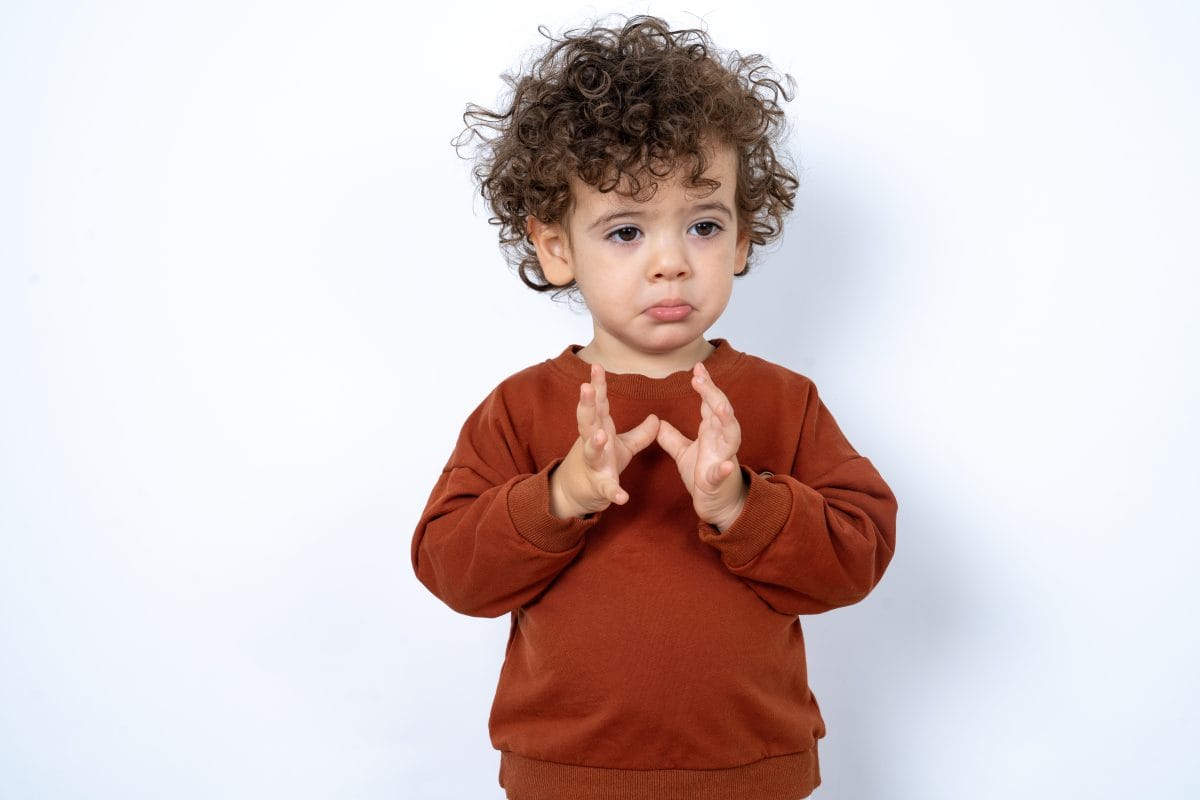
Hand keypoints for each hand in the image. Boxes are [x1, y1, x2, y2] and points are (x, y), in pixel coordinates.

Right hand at [550, 363, 659, 517]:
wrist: (580, 492)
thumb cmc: (601, 462)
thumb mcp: (622, 445)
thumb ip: (640, 433)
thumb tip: (656, 418)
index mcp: (598, 428)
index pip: (597, 403)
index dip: (596, 385)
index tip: (596, 366)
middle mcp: (592, 442)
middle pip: (587, 420)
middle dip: (586, 404)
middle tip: (585, 387)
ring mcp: (594, 464)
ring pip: (592, 451)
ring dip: (595, 444)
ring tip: (600, 436)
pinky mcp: (600, 486)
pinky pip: (608, 489)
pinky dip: (614, 493)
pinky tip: (623, 497)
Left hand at [657, 362, 746, 530]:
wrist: (717, 505)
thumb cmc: (704, 477)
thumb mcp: (684, 454)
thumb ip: (672, 438)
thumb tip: (658, 423)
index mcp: (712, 432)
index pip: (709, 403)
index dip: (705, 386)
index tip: (697, 367)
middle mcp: (720, 441)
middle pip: (720, 411)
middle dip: (712, 394)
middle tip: (700, 377)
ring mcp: (722, 459)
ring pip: (730, 436)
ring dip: (726, 421)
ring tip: (721, 408)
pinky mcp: (718, 481)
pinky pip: (722, 474)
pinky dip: (724, 470)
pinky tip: (725, 466)